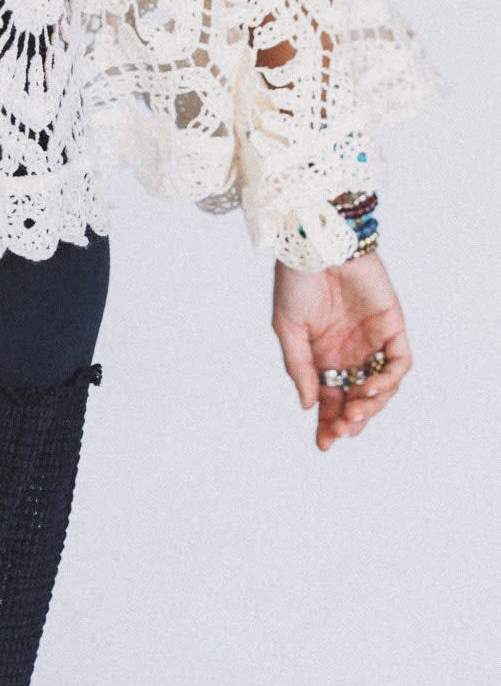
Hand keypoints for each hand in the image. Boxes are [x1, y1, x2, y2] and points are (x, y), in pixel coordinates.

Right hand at [271, 251, 410, 451]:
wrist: (316, 242)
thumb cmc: (295, 279)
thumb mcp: (286, 327)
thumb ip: (298, 367)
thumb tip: (309, 405)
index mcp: (322, 355)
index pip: (330, 399)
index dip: (327, 423)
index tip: (324, 444)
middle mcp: (349, 352)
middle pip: (357, 399)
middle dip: (351, 421)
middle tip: (341, 431)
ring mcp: (372, 341)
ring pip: (381, 388)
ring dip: (370, 406)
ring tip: (354, 411)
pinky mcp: (392, 326)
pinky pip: (398, 363)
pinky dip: (389, 381)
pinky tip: (369, 389)